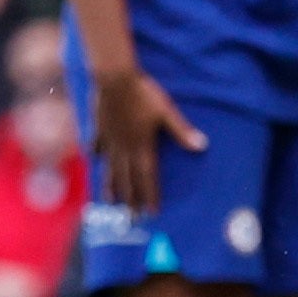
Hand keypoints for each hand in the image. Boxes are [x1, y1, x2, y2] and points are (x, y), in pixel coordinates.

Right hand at [92, 61, 205, 216]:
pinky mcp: (99, 128)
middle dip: (130, 200)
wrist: (114, 78)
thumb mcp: (166, 112)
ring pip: (110, 168)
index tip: (151, 213)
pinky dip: (97, 155)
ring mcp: (110, 139)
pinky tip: (95, 161)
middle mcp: (124, 148)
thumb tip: (202, 146)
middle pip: (127, 179)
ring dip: (111, 186)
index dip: (150, 195)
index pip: (147, 177)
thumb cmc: (144, 94)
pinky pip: (98, 145)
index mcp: (142, 146)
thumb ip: (182, 131)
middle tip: (131, 218)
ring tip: (109, 202)